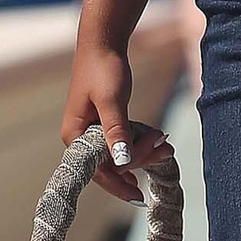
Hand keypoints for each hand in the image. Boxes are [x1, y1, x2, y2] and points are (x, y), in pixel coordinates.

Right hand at [61, 40, 173, 201]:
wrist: (103, 44)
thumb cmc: (103, 69)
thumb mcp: (111, 100)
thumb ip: (116, 131)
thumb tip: (122, 161)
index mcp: (74, 135)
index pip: (97, 170)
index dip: (118, 184)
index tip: (139, 196)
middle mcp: (80, 137)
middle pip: (111, 163)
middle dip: (139, 158)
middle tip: (165, 147)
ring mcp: (92, 131)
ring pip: (119, 153)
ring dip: (143, 151)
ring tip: (166, 145)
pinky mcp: (103, 123)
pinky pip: (122, 141)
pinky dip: (139, 142)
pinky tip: (156, 139)